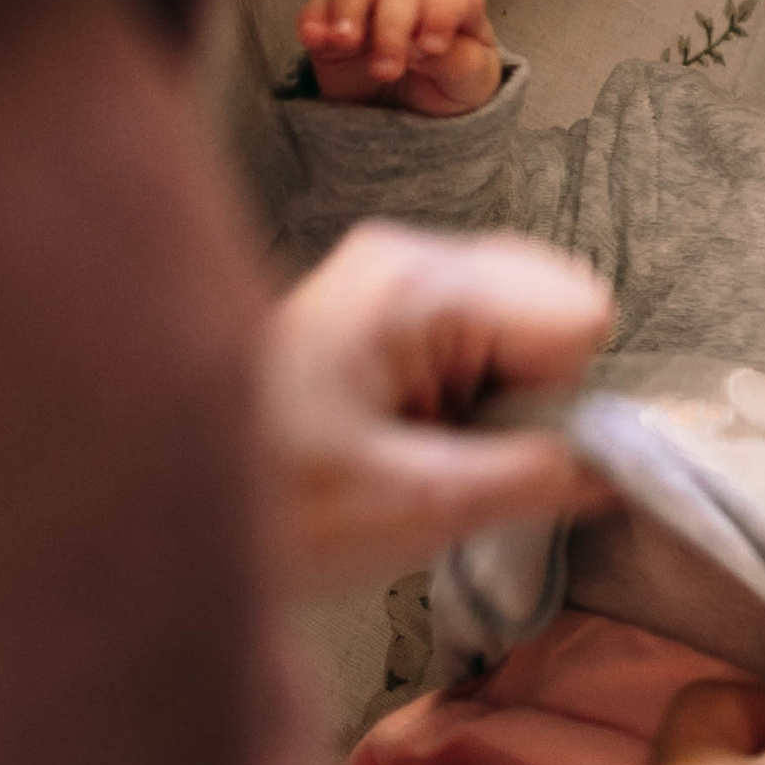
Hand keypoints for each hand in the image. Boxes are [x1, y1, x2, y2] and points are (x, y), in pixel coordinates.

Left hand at [261, 220, 616, 587]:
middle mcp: (410, 257)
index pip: (577, 314)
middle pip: (554, 306)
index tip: (500, 453)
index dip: (560, 399)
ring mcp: (391, 277)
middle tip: (451, 453)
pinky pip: (476, 338)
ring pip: (522, 324)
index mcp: (419, 283)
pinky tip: (407, 436)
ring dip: (497, 398)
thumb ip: (535, 477)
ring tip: (420, 448)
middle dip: (531, 393)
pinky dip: (466, 394)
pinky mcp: (377, 309)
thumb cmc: (263, 498)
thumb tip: (621, 466)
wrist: (143, 497)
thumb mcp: (413, 507)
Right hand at [297, 0, 501, 116]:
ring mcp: (371, 3)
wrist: (415, 119)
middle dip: (393, 26)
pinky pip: (317, 6)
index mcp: (458, 3)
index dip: (442, 10)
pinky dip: (313, 19)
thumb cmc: (453, 89)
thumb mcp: (471, 84)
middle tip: (387, 70)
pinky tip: (315, 40)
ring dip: (350, 7)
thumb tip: (422, 48)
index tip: (431, 47)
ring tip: (346, 43)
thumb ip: (456, 61)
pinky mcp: (334, 23)